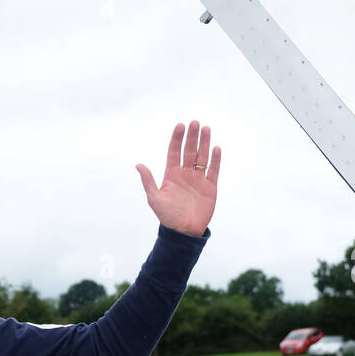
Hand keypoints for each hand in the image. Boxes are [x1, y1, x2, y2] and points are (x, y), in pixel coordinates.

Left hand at [136, 121, 220, 235]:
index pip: (174, 152)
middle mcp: (185, 174)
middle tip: (194, 123)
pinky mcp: (210, 187)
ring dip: (204, 143)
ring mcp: (198, 179)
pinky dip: (215, 160)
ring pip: (202, 157)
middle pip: (189, 150)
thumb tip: (138, 165)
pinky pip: (213, 170)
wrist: (183, 232)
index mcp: (171, 174)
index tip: (180, 126)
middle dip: (192, 137)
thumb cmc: (167, 216)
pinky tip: (215, 149)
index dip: (177, 139)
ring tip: (206, 129)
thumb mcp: (154, 198)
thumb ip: (148, 181)